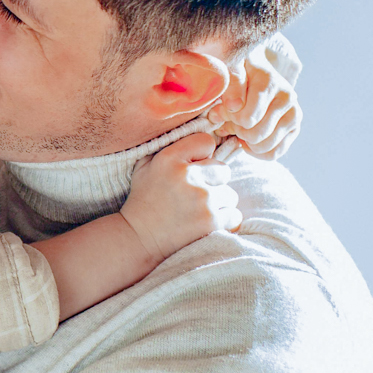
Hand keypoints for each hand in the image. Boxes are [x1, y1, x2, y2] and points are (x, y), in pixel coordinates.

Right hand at [120, 132, 240, 261]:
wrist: (138, 239)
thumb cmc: (143, 201)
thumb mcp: (145, 167)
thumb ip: (169, 148)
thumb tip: (196, 133)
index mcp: (170, 158)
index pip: (206, 141)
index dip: (202, 155)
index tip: (194, 167)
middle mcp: (188, 176)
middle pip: (223, 169)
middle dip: (213, 181)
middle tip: (196, 194)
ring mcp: (202, 199)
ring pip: (230, 194)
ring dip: (219, 202)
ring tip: (198, 211)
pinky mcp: (211, 221)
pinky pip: (234, 214)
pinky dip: (224, 220)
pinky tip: (205, 222)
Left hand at [210, 35, 303, 159]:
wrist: (256, 73)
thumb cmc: (238, 73)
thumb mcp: (230, 71)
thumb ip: (230, 86)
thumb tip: (234, 106)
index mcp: (269, 82)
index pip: (247, 118)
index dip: (230, 118)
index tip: (225, 109)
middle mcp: (286, 97)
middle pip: (255, 134)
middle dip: (239, 130)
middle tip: (233, 120)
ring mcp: (294, 113)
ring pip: (265, 146)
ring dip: (247, 141)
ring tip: (241, 128)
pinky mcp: (295, 128)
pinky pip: (274, 153)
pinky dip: (257, 152)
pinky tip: (248, 141)